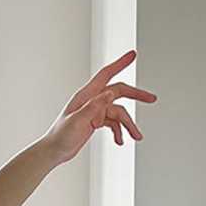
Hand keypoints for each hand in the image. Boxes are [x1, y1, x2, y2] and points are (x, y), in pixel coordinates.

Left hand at [40, 50, 156, 165]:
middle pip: (118, 92)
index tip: (132, 55)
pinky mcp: (95, 121)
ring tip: (136, 136)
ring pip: (118, 112)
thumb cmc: (61, 136)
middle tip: (151, 98)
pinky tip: (120, 141)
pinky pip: (113, 122)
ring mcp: (94, 111)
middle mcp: (92, 101)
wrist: (54, 151)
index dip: (120, 63)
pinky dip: (119, 131)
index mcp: (86, 96)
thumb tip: (109, 94)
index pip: (106, 74)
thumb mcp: (77, 121)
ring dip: (128, 124)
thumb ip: (94, 107)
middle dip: (136, 95)